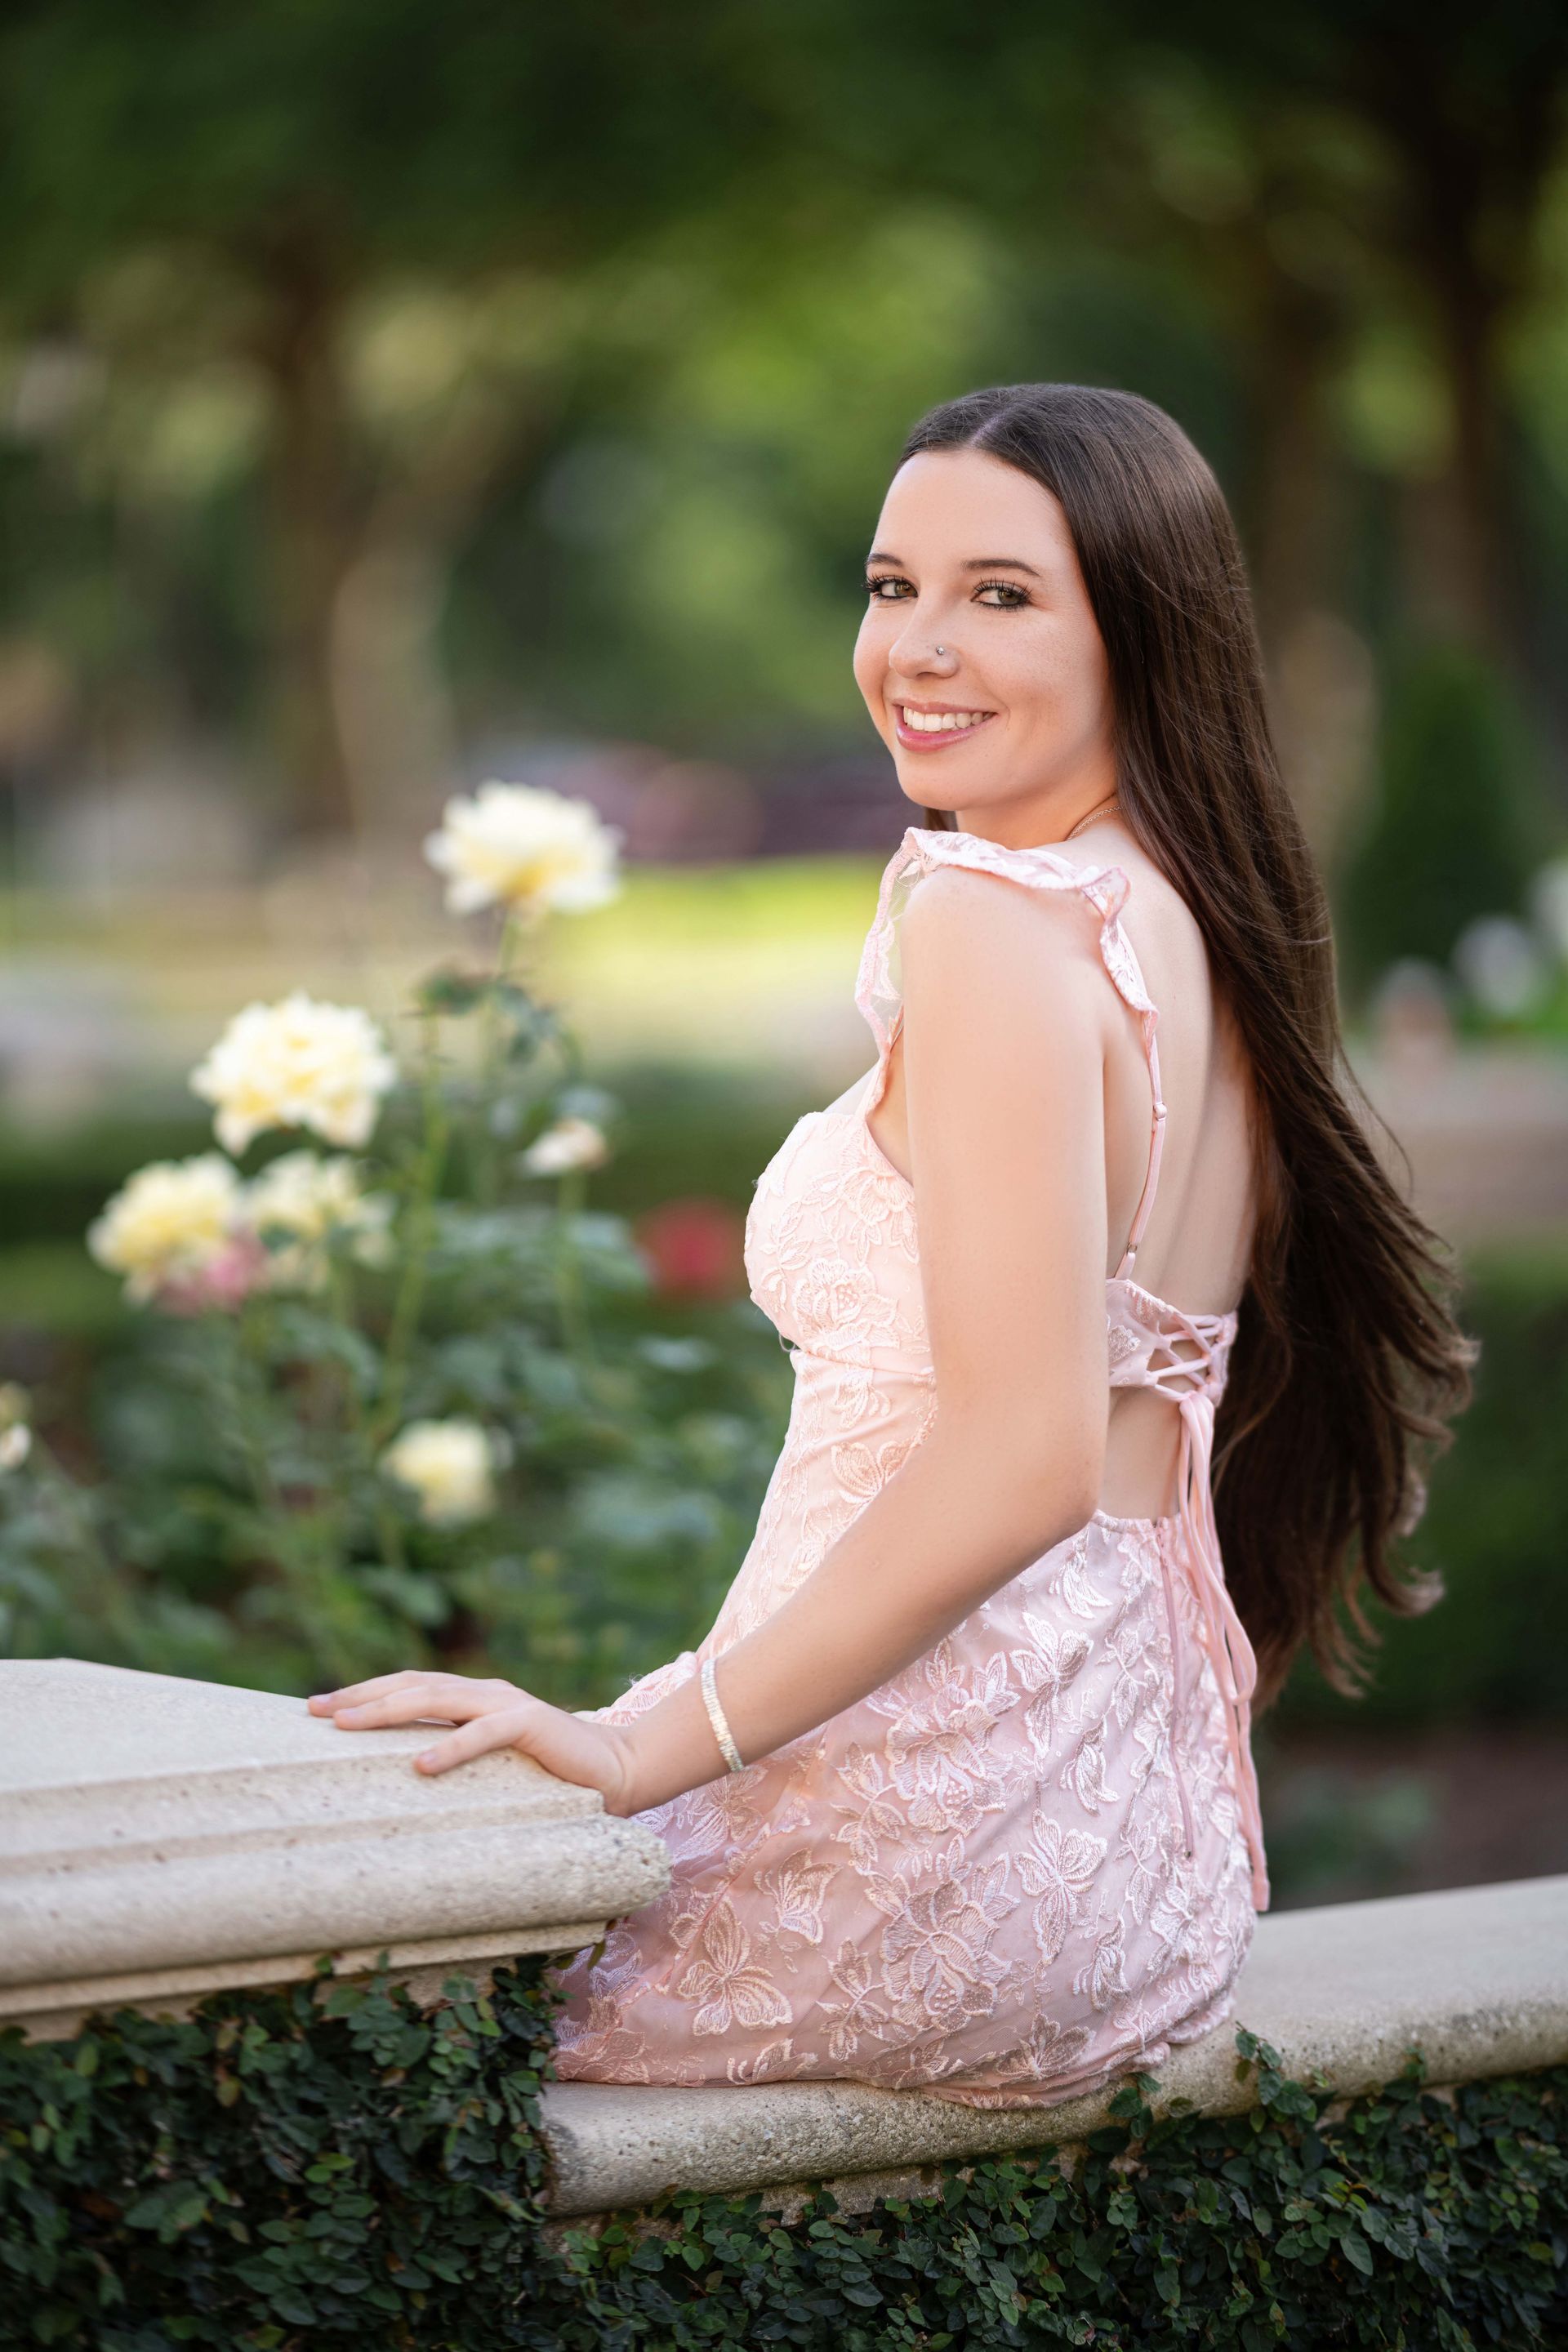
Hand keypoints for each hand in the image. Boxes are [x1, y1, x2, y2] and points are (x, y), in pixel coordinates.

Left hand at [306, 1671, 638, 1812]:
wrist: (617, 1770)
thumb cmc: (549, 1775)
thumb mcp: (491, 1764)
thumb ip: (455, 1755)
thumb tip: (398, 1776)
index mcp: (472, 1697)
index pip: (408, 1685)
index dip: (363, 1692)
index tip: (314, 1708)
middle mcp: (485, 1692)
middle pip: (412, 1684)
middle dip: (360, 1696)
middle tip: (316, 1710)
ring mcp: (508, 1703)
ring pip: (438, 1698)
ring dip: (388, 1710)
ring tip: (347, 1725)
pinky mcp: (532, 1724)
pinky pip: (484, 1733)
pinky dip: (450, 1746)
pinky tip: (420, 1763)